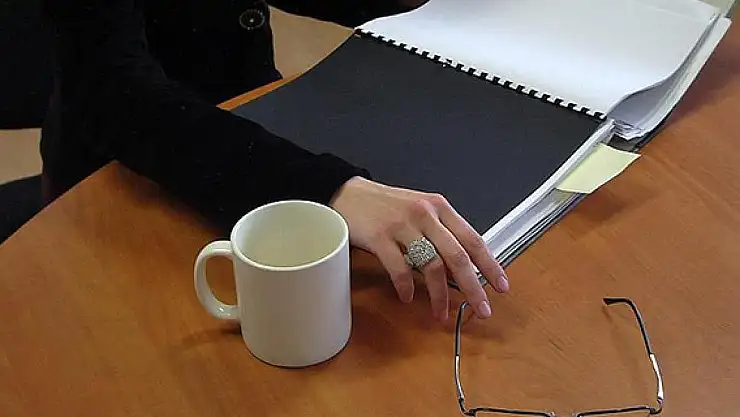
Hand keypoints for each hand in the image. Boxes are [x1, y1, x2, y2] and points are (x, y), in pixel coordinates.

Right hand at [330, 176, 508, 320]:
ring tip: (441, 314)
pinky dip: (406, 287)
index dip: (490, 265)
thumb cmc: (386, 206)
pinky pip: (399, 269)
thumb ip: (441, 235)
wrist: (349, 193)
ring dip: (439, 296)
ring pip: (432, 266)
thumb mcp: (420, 211)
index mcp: (440, 208)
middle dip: (474, 288)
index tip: (501, 286)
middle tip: (482, 309)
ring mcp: (402, 225)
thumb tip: (459, 271)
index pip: (473, 239)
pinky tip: (408, 298)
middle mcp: (425, 214)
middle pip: (458, 256)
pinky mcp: (380, 237)